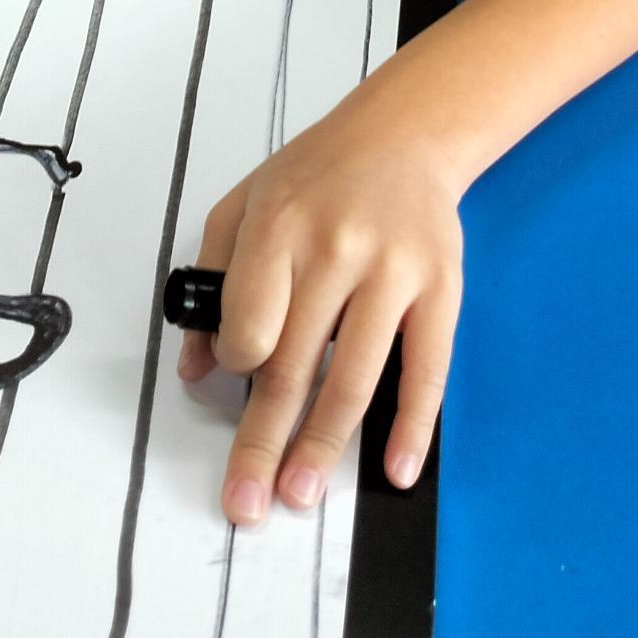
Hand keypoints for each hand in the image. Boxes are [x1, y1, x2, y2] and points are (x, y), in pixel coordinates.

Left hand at [179, 87, 462, 528]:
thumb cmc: (316, 176)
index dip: (238, 363)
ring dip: (324, 447)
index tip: (240, 371)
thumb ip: (213, 280)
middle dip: (264, 442)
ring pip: (353, 377)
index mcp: (279, 226)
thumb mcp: (245, 206)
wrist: (403, 134)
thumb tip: (197, 369)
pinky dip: (413, 426)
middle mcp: (336, 249)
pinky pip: (427, 370)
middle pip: (294, 365)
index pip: (249, 325)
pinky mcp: (440, 290)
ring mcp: (393, 272)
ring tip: (300, 493)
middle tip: (246, 503)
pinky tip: (395, 469)